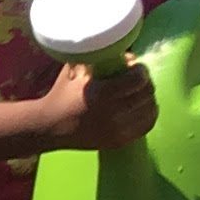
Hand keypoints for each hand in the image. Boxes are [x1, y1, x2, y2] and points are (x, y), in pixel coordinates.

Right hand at [36, 56, 156, 148]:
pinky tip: (142, 108)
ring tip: (140, 93)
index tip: (136, 67)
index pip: (138, 80)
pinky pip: (146, 126)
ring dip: (148, 98)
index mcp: (101, 94)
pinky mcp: (118, 141)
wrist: (49, 126)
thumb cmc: (62, 95)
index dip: (141, 70)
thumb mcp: (75, 70)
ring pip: (150, 110)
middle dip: (145, 82)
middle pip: (147, 94)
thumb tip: (128, 57)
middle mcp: (112, 114)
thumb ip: (99, 59)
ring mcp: (116, 131)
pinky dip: (148, 114)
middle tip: (138, 78)